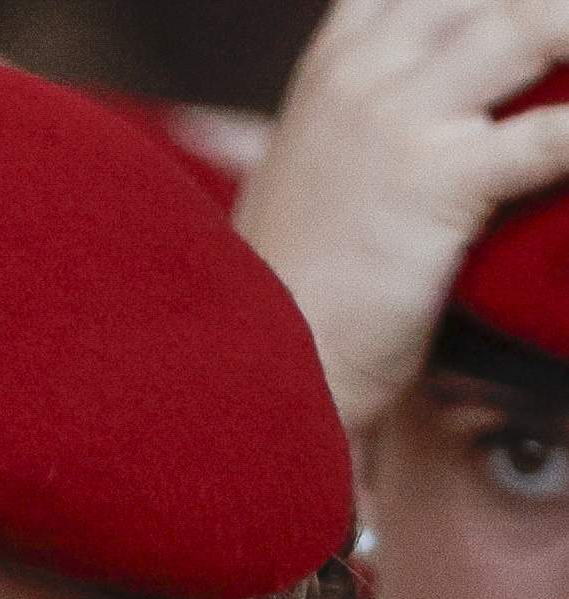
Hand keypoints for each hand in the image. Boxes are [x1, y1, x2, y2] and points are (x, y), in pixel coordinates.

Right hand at [238, 0, 568, 435]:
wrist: (252, 370)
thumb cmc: (291, 289)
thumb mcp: (309, 167)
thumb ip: (361, 111)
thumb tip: (435, 110)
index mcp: (339, 57)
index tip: (530, 22)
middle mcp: (367, 68)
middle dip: (552, 13)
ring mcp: (400, 117)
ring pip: (534, 23)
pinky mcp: (437, 180)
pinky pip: (550, 135)